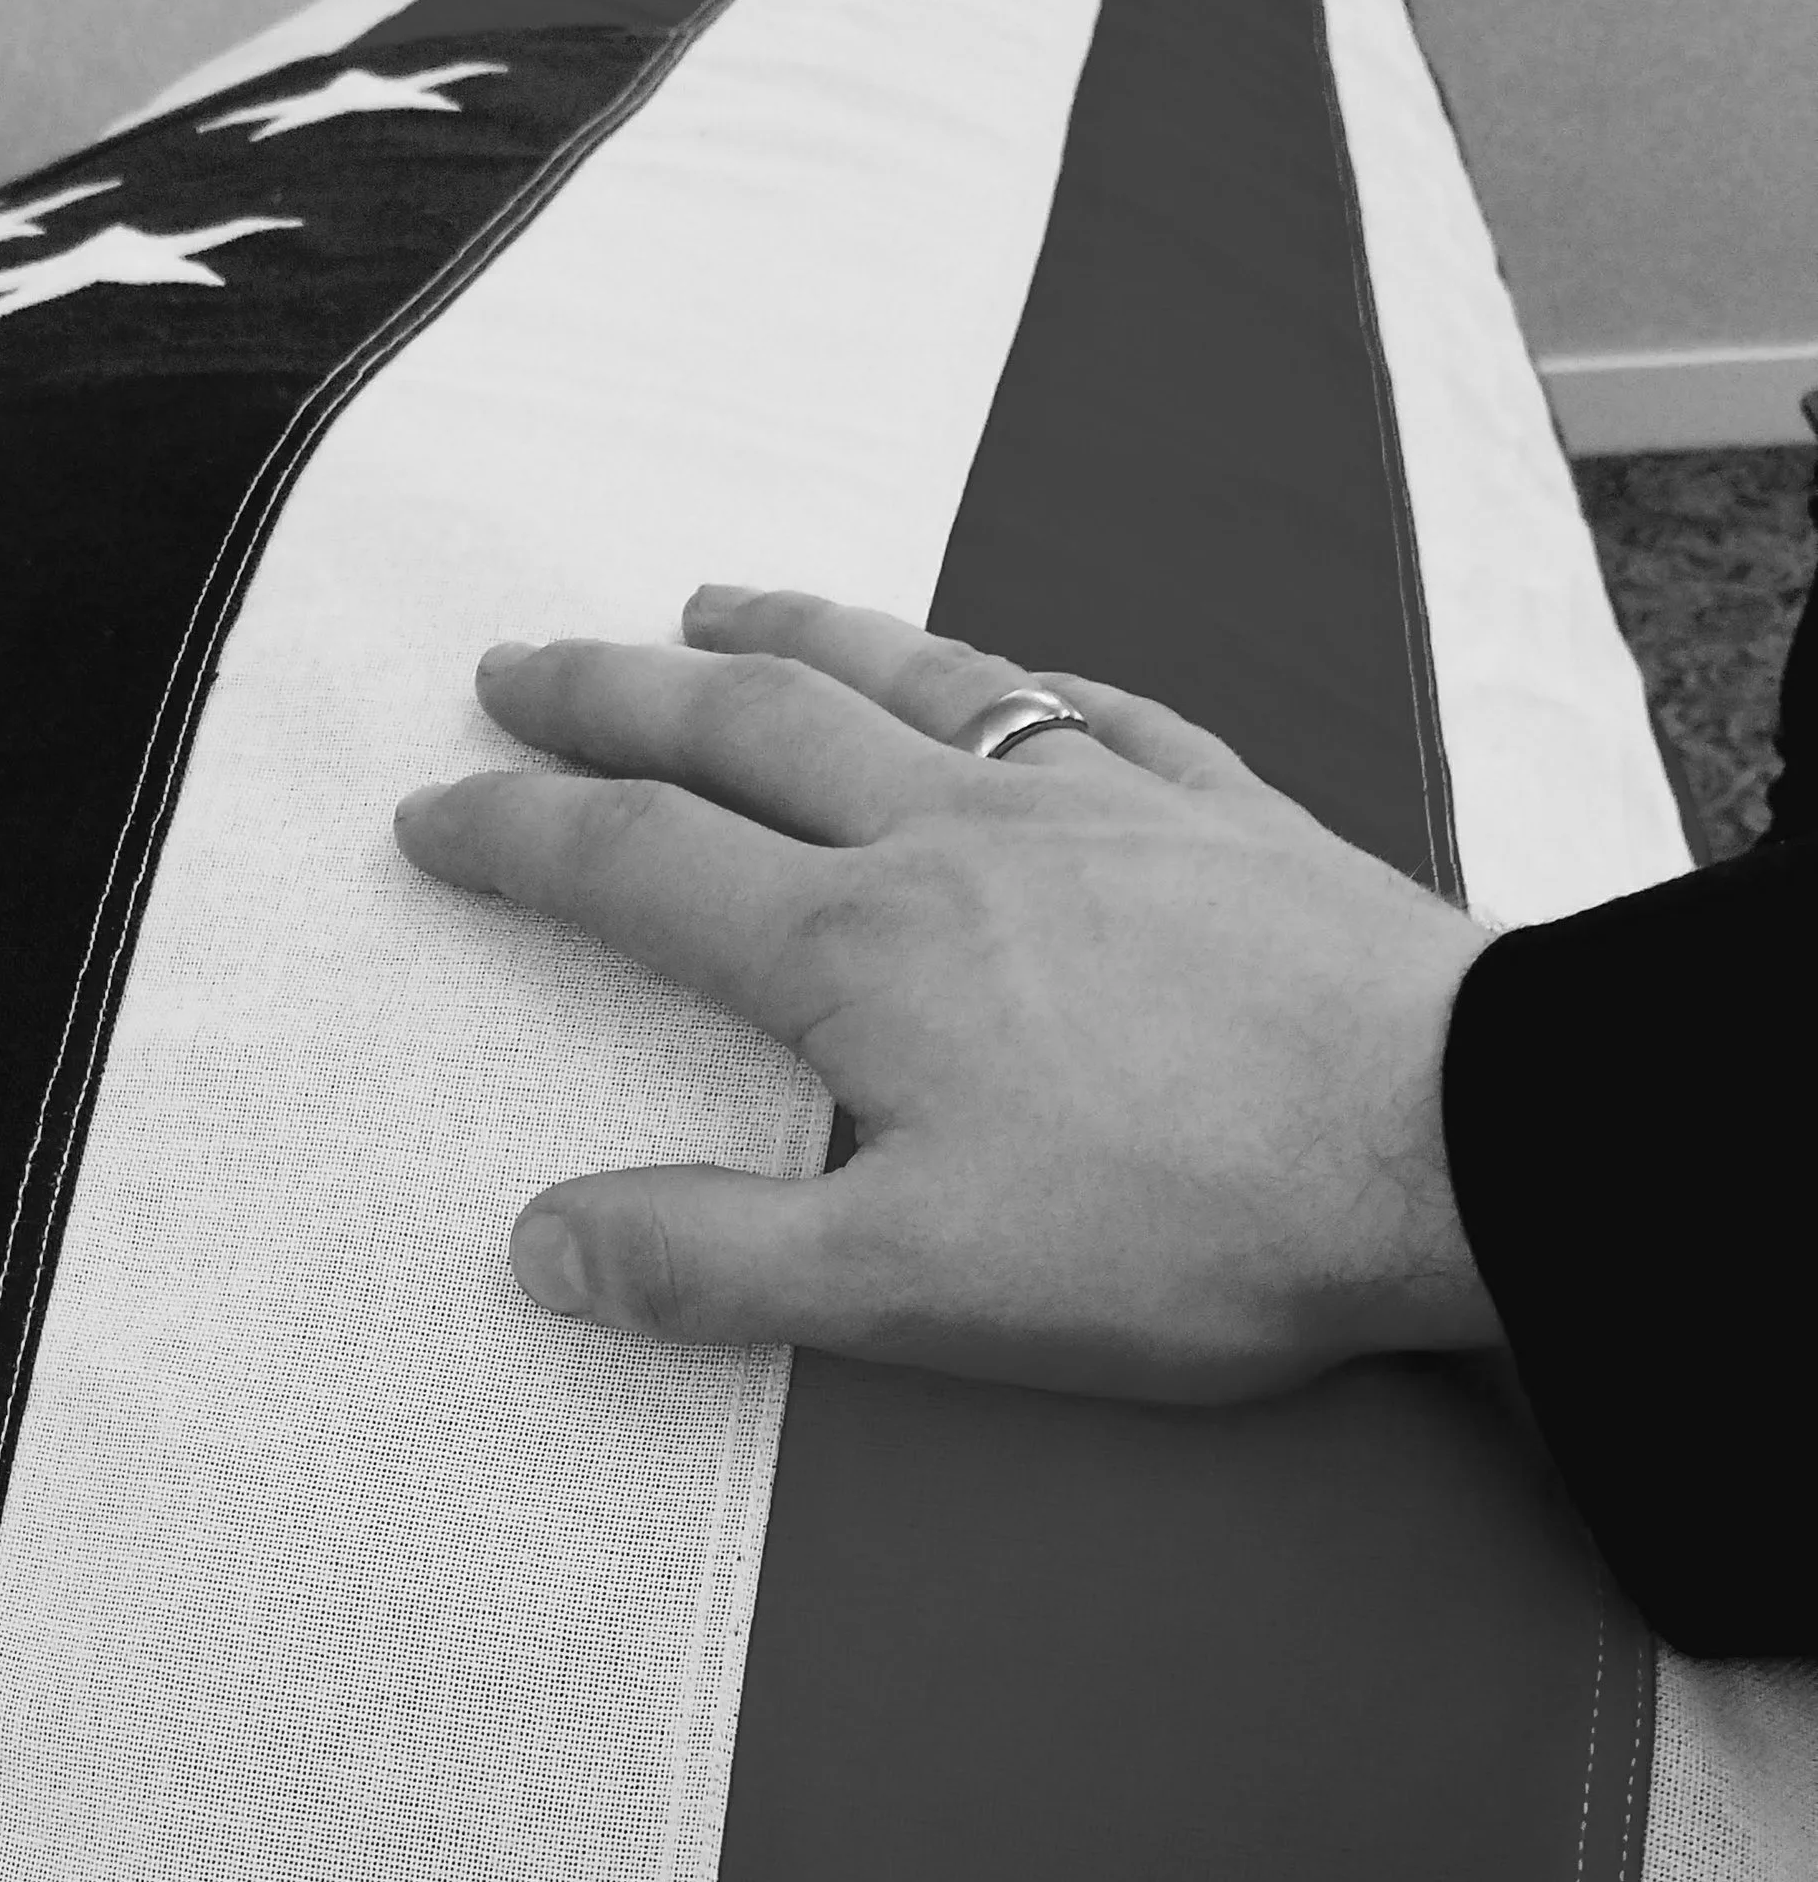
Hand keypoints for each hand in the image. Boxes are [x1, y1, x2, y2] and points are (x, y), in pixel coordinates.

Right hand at [390, 584, 1502, 1404]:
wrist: (1454, 1141)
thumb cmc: (1187, 1223)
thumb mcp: (914, 1285)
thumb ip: (713, 1262)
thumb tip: (539, 1247)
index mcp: (858, 951)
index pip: (638, 867)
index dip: (514, 838)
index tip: (427, 813)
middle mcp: (956, 839)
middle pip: (746, 726)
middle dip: (611, 691)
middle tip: (516, 663)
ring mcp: (1098, 805)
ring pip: (907, 677)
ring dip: (791, 629)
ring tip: (711, 596)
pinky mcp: (1223, 812)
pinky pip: (1086, 705)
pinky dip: (1005, 674)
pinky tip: (1000, 675)